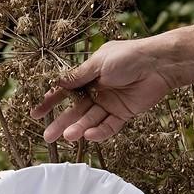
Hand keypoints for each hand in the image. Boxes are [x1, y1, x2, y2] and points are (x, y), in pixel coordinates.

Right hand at [31, 39, 171, 142]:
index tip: (36, 114)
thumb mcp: (97, 64)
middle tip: (47, 137)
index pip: (65, 91)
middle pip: (75, 110)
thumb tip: (57, 82)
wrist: (158, 64)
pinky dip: (99, 132)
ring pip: (90, 120)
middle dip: (61, 123)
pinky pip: (108, 125)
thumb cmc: (128, 56)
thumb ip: (78, 77)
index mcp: (88, 75)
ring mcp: (109, 103)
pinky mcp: (123, 113)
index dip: (50, 102)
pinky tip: (89, 135)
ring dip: (79, 128)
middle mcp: (97, 90)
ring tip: (68, 136)